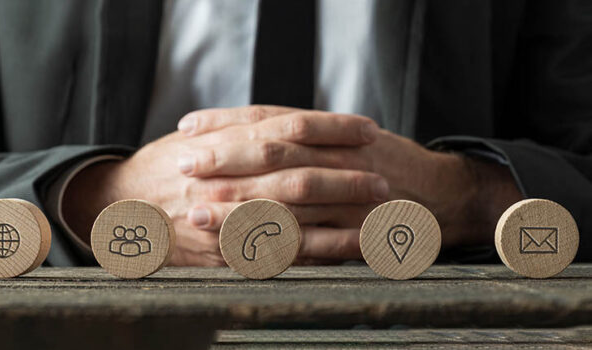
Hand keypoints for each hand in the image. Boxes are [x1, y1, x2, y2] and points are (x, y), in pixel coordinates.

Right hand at [61, 112, 388, 265]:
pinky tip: (350, 252)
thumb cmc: (159, 170)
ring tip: (380, 217)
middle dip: (345, 179)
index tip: (367, 130)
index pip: (286, 130)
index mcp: (220, 147)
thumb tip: (286, 123)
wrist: (116, 212)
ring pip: (295, 220)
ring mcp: (226, 224)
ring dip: (342, 219)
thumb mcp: (194, 138)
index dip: (332, 129)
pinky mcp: (227, 256)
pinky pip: (279, 257)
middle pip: (298, 177)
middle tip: (382, 178)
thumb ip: (237, 128)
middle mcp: (224, 185)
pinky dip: (319, 254)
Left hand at [177, 105, 522, 246]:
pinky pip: (312, 243)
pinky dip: (275, 246)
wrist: (446, 194)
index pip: (270, 119)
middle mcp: (340, 158)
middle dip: (224, 160)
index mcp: (334, 132)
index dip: (227, 122)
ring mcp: (349, 197)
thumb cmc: (393, 163)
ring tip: (199, 212)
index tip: (190, 128)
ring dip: (239, 206)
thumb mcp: (354, 136)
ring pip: (286, 199)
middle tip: (184, 166)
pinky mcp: (358, 235)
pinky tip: (244, 252)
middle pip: (272, 154)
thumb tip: (258, 129)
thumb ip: (310, 133)